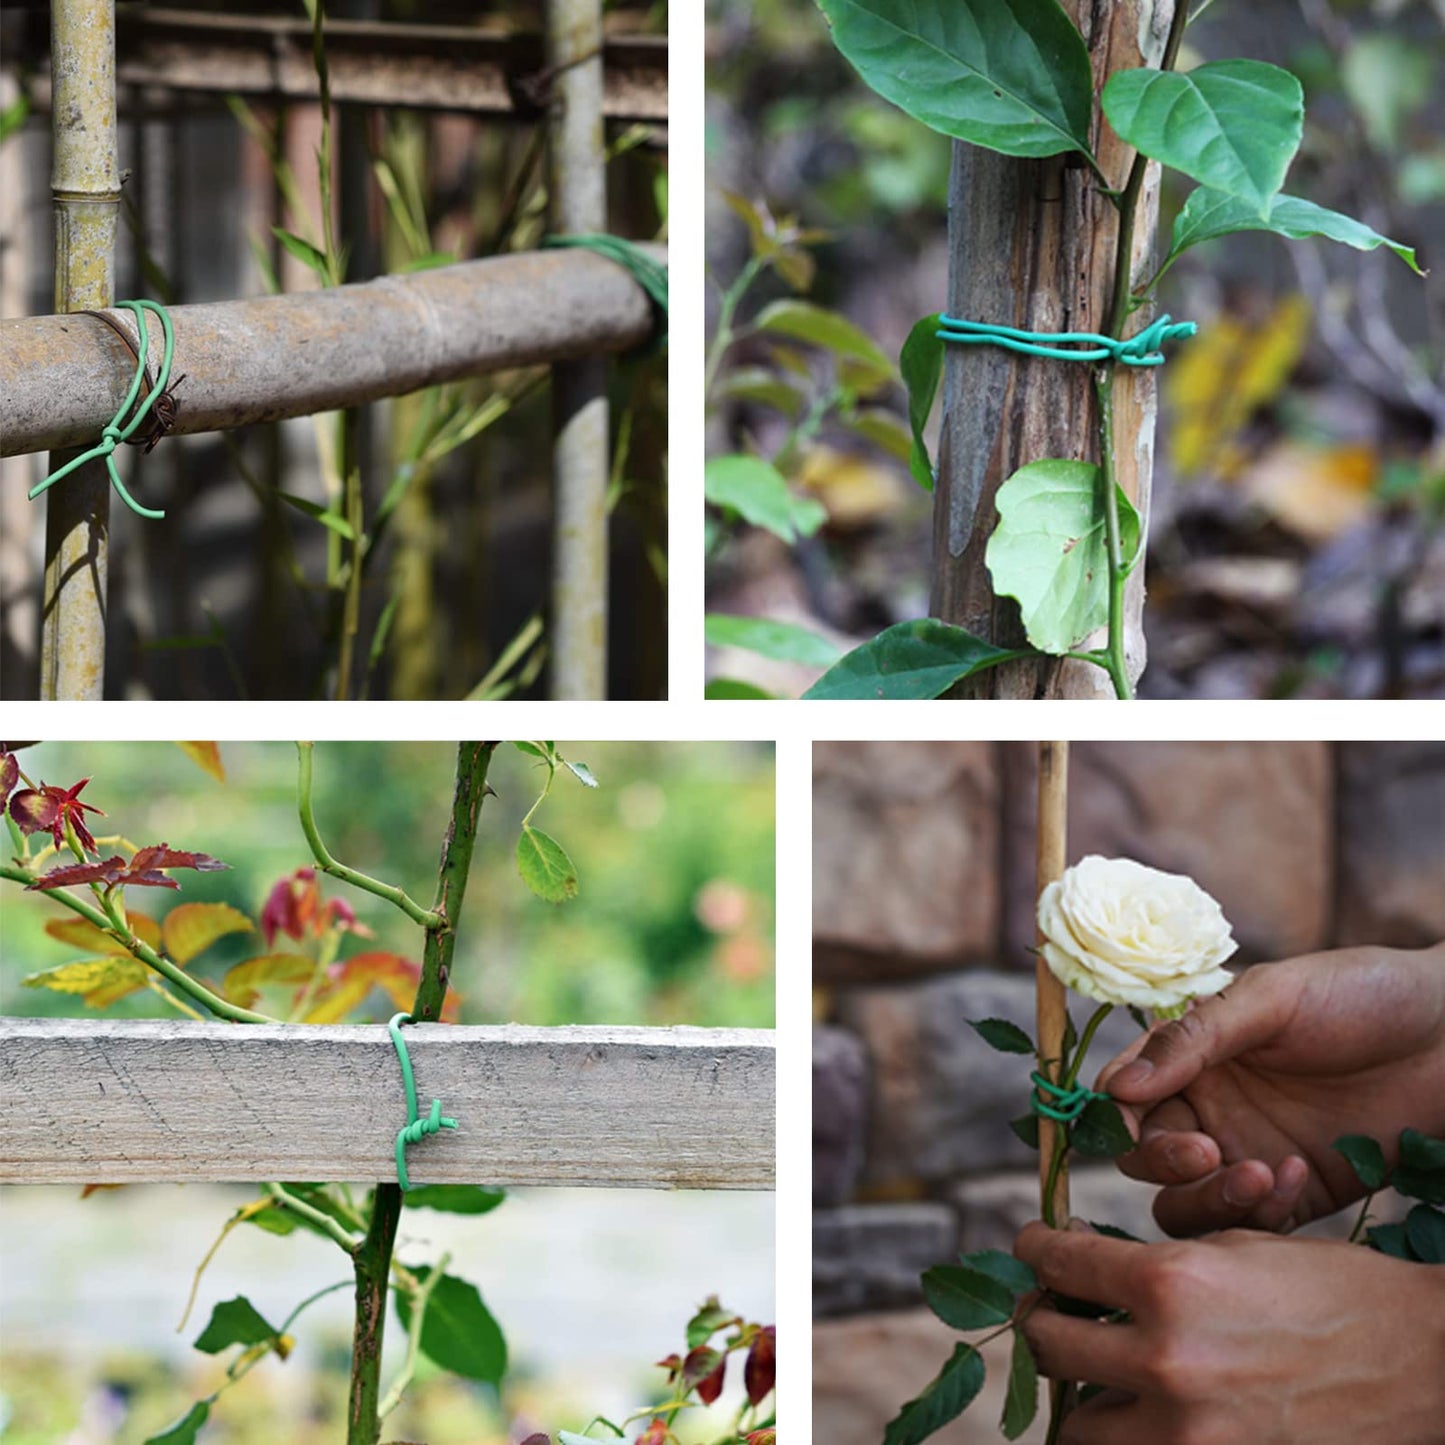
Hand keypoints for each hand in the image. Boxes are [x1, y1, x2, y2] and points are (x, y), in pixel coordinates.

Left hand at [1015, 1221, 1444, 1444]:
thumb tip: (1082, 1266)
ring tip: (1098, 1370)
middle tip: (1054, 1309)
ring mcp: (1188, 1435)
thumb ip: (1150, 1262)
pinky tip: (1137, 1409)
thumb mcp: (1236, 1245)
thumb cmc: (1334, 1290)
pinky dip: (1126, 1436)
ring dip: (1079, 1393)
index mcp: (1169, 1285)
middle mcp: (1167, 1362)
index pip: (1058, 1265)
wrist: (1426, 1367)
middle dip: (1045, 1319)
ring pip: (1078, 1425)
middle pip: (1049, 1343)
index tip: (1034, 1249)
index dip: (1036, 1251)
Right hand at [1099, 944, 1444, 1234]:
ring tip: (1259, 1174)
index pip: (1123, 1097)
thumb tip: (1116, 1087)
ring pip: (1186, 1203)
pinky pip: (1252, 1223)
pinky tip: (1300, 1173)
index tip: (1136, 1122)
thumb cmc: (1359, 994)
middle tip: (1206, 1149)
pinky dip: (1263, 1210)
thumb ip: (1192, 1040)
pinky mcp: (1298, 1193)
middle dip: (1163, 1161)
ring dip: (1206, 1198)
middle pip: (1144, 1158)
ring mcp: (1250, 1151)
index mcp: (1192, 1056)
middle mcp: (1210, 1107)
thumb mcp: (1269, 999)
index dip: (1116, 1116)